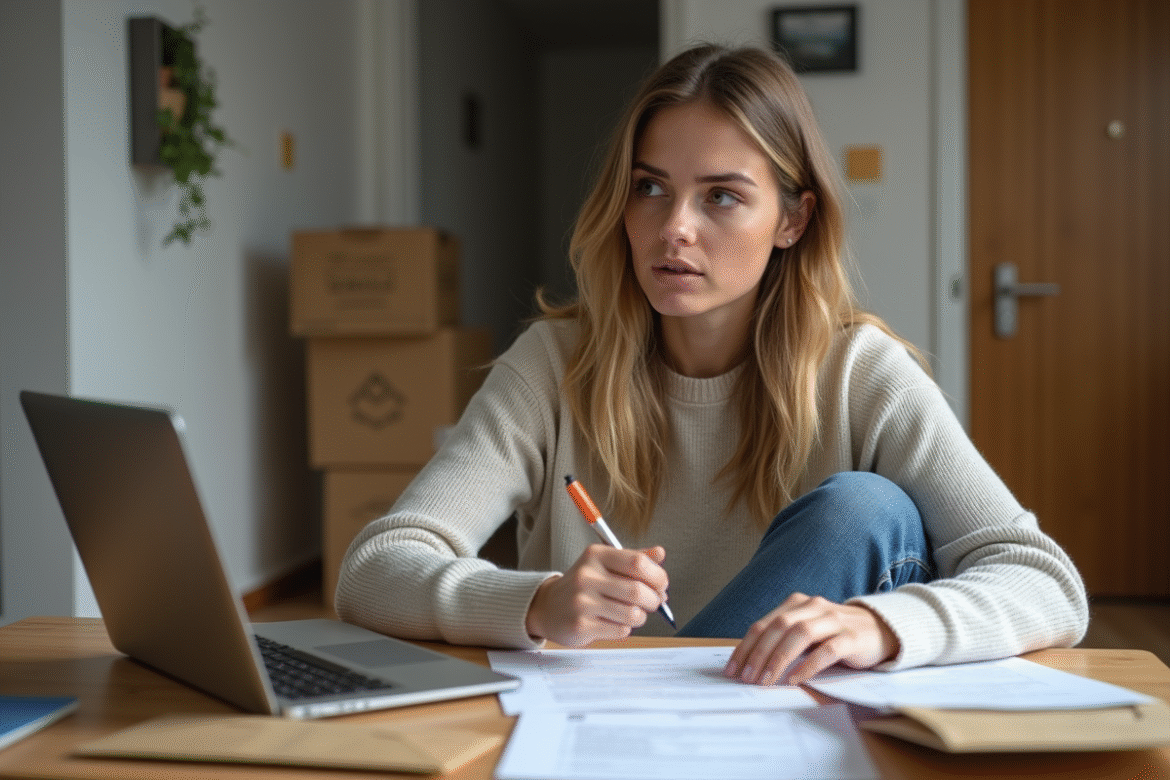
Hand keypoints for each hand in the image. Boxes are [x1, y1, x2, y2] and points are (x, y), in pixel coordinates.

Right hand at [525, 545, 668, 645]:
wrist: (549, 607)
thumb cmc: (584, 585)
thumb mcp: (605, 564)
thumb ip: (634, 559)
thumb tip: (660, 553)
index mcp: (596, 555)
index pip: (637, 562)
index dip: (657, 576)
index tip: (661, 584)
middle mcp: (586, 575)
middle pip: (638, 591)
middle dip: (653, 600)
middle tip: (652, 602)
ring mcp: (581, 601)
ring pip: (633, 614)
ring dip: (640, 617)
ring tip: (632, 613)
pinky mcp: (581, 625)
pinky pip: (621, 630)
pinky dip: (625, 629)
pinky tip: (614, 622)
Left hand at [723, 593, 898, 685]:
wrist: (881, 630)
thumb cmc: (836, 633)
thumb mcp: (808, 631)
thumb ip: (784, 639)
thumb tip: (751, 664)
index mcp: (797, 604)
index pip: (763, 624)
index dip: (745, 647)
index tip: (732, 669)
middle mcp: (814, 607)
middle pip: (778, 627)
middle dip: (758, 653)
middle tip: (746, 677)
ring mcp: (833, 620)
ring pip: (800, 634)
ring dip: (779, 658)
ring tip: (766, 680)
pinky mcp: (852, 637)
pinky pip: (827, 650)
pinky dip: (809, 665)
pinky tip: (796, 679)